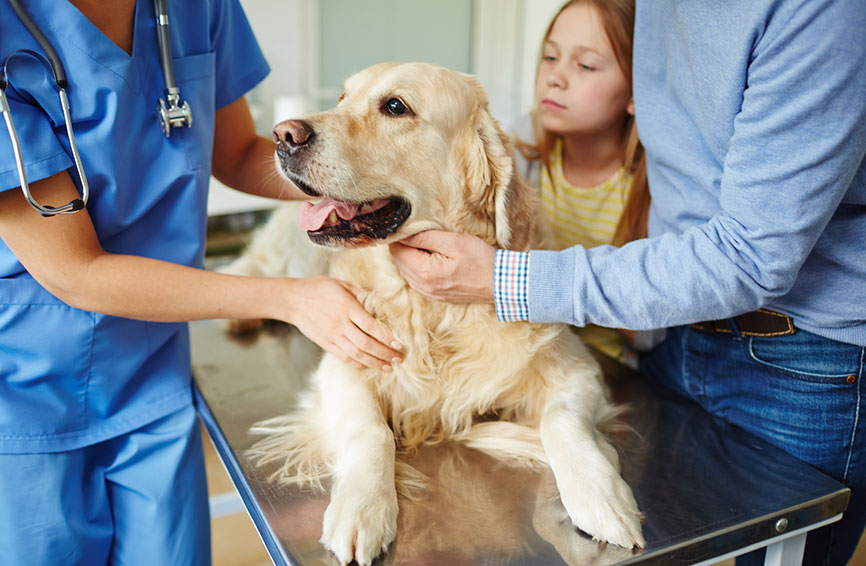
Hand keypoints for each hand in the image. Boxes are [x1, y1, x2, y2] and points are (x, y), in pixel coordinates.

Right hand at [284, 276, 402, 370]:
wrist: (292, 300)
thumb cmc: (318, 288)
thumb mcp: (341, 284)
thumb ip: (361, 293)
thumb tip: (382, 301)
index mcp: (347, 307)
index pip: (371, 326)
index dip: (387, 336)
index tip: (399, 343)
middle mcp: (340, 324)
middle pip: (366, 344)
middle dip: (385, 353)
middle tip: (398, 358)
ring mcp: (332, 336)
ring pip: (356, 354)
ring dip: (374, 362)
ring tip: (387, 367)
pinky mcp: (325, 344)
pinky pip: (344, 357)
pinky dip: (358, 363)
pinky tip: (368, 365)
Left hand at [389, 230, 495, 303]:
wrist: (500, 283)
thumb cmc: (480, 260)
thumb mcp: (453, 241)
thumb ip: (425, 237)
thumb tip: (404, 234)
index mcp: (425, 273)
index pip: (397, 251)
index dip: (400, 237)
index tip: (410, 227)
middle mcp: (423, 286)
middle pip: (399, 262)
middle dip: (404, 246)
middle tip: (419, 232)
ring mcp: (429, 293)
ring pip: (406, 271)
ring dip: (410, 256)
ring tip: (427, 244)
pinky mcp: (436, 296)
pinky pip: (417, 280)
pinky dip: (418, 267)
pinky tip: (431, 258)